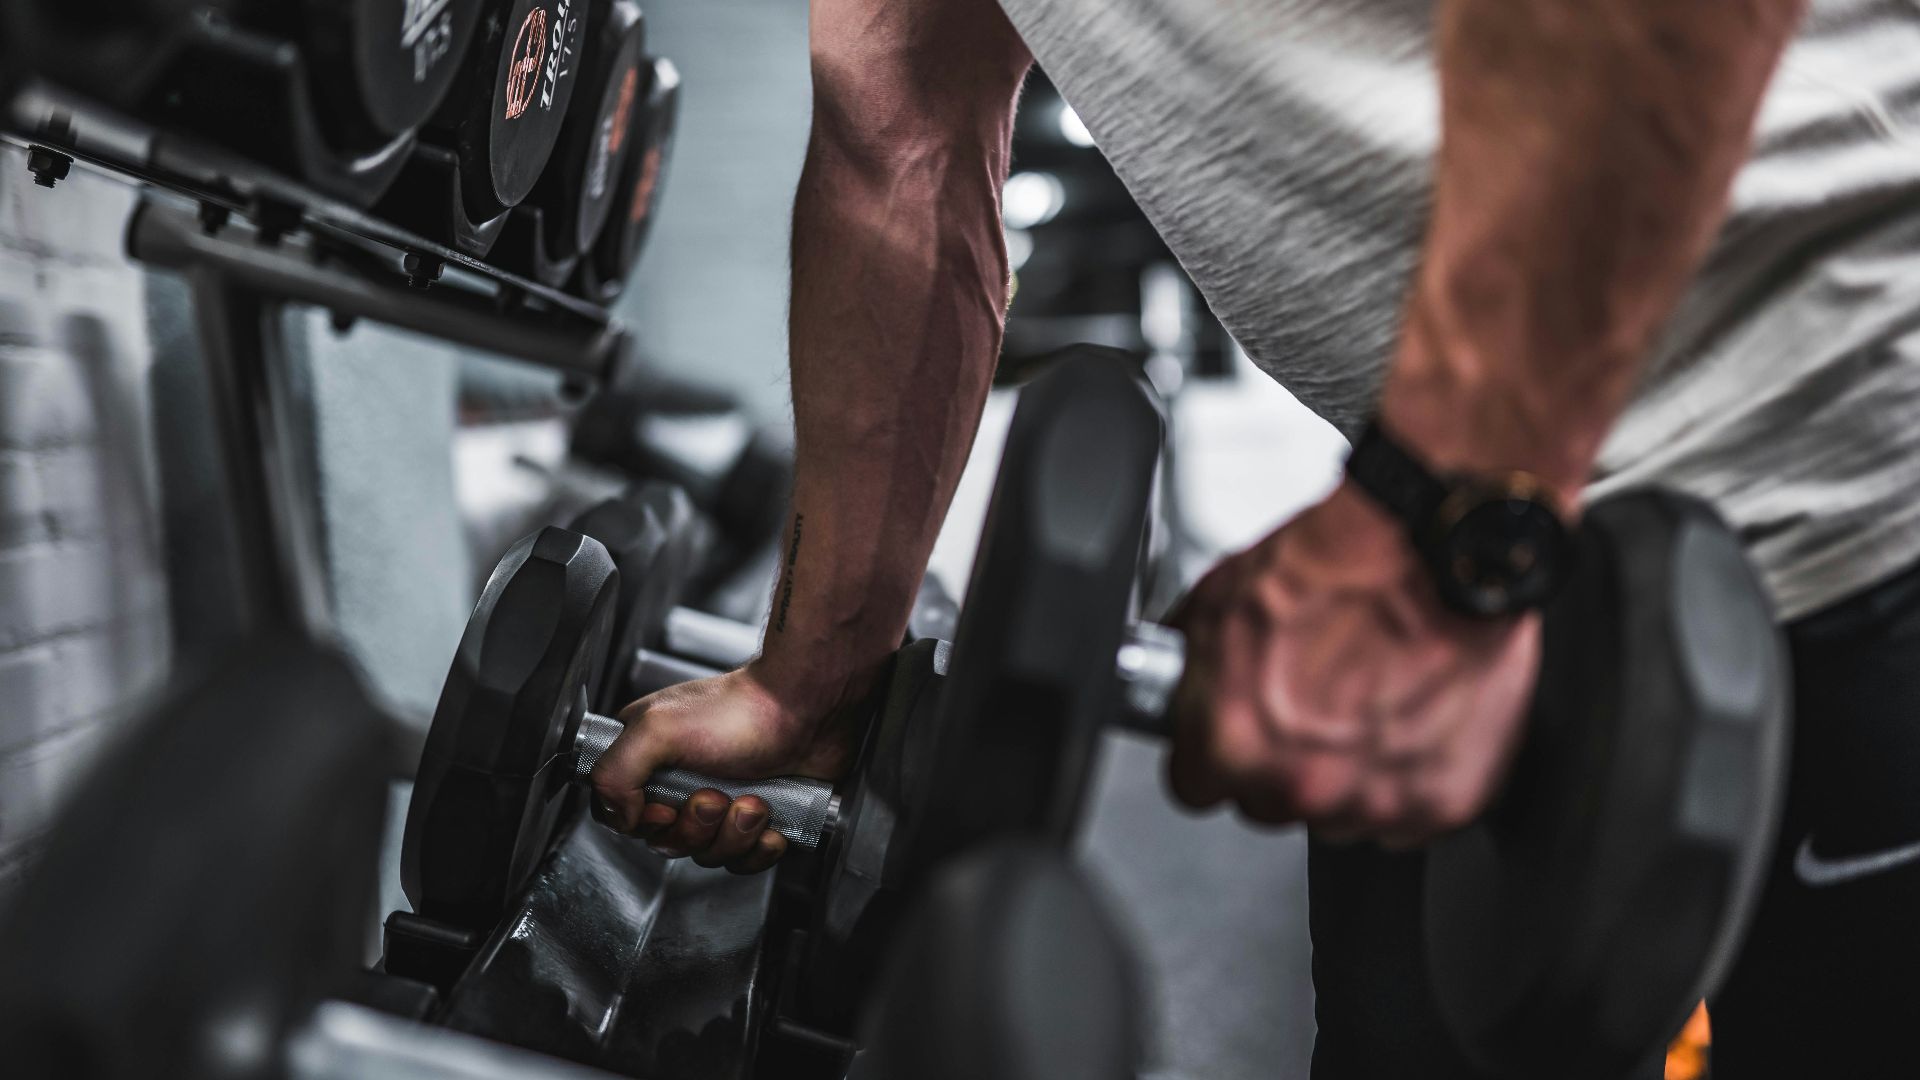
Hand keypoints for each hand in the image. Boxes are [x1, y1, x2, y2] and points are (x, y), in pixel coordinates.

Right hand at [589, 662, 865, 872]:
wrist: (808, 709)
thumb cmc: (740, 710)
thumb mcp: (657, 729)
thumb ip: (614, 773)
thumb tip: (620, 817)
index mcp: (649, 757)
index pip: (620, 814)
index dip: (643, 823)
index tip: (666, 808)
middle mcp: (681, 781)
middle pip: (667, 841)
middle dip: (696, 827)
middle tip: (715, 795)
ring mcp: (721, 801)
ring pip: (708, 853)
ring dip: (733, 833)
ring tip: (753, 800)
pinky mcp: (756, 819)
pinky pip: (745, 859)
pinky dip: (760, 846)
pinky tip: (771, 819)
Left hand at [1167, 483, 1539, 847]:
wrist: (1434, 549)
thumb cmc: (1339, 565)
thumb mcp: (1218, 600)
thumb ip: (1191, 669)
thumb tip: (1177, 687)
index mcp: (1233, 742)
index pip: (1195, 787)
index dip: (1214, 754)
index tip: (1231, 735)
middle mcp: (1300, 784)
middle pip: (1268, 804)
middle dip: (1281, 763)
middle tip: (1312, 701)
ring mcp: (1373, 800)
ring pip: (1339, 814)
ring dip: (1347, 774)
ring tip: (1367, 700)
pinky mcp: (1440, 803)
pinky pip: (1408, 814)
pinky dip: (1410, 776)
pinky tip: (1409, 715)